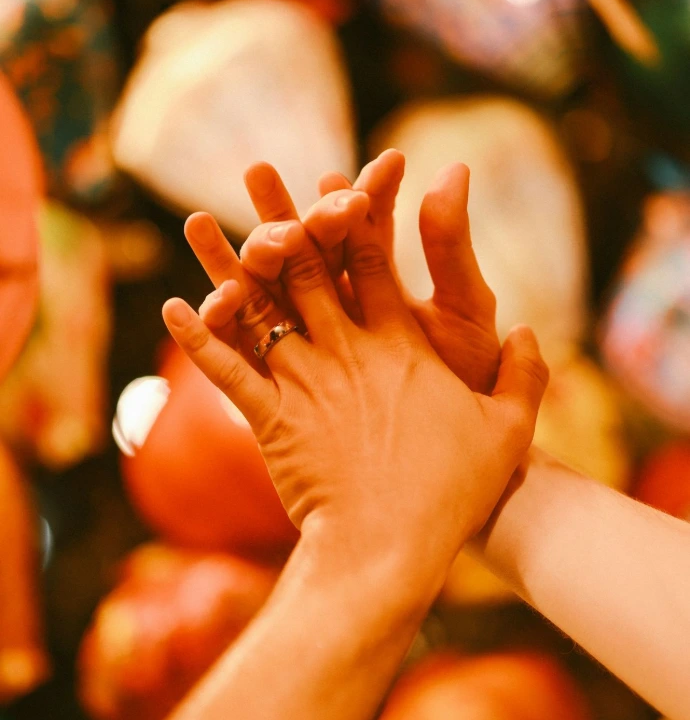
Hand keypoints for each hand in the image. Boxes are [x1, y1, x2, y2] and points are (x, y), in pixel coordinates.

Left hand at [163, 175, 547, 598]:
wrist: (391, 547)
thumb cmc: (454, 491)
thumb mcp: (508, 429)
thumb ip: (524, 373)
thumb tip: (530, 331)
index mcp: (400, 344)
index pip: (371, 262)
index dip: (351, 215)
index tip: (332, 177)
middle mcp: (347, 351)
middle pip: (306, 270)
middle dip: (280, 218)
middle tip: (255, 173)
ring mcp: (304, 383)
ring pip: (259, 308)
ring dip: (225, 263)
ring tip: (196, 222)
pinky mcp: (271, 422)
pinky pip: (227, 372)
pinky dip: (199, 340)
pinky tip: (173, 306)